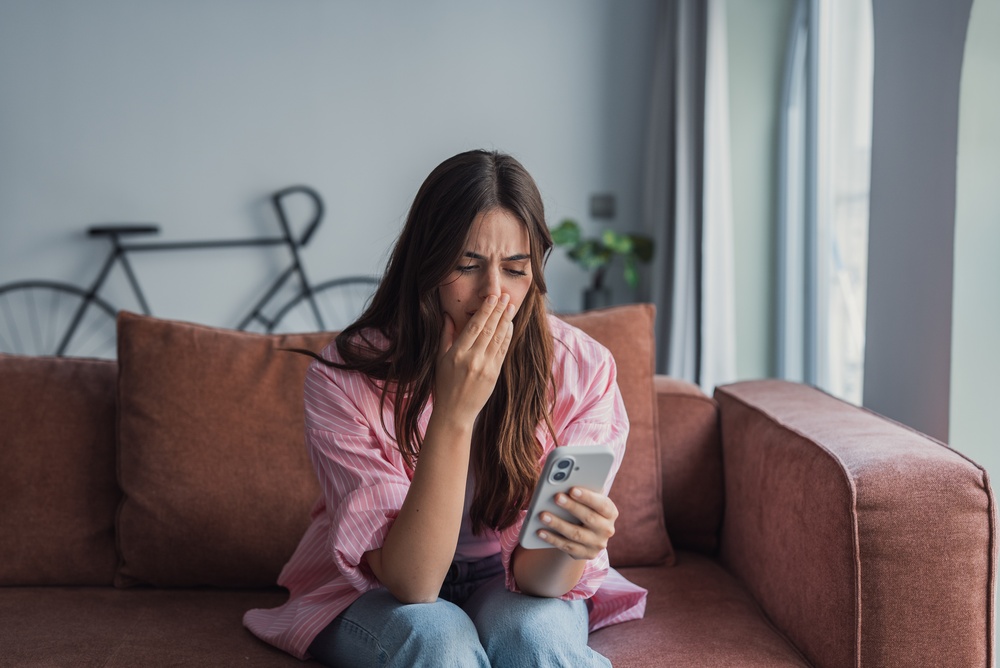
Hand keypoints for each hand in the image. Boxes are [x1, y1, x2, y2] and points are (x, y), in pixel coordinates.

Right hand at [434, 293, 516, 423]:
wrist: (455, 412)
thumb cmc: (444, 385)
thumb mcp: (439, 359)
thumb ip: (445, 336)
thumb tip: (447, 315)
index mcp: (457, 354)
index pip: (474, 327)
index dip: (485, 311)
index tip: (492, 298)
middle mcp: (472, 359)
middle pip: (488, 330)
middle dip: (498, 311)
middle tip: (505, 296)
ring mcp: (485, 367)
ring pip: (498, 338)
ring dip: (505, 321)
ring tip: (511, 306)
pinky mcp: (494, 375)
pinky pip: (502, 351)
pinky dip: (507, 336)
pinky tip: (509, 325)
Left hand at [535, 487, 617, 559]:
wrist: (588, 533)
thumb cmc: (585, 507)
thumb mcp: (588, 499)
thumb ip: (581, 491)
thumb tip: (563, 483)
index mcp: (610, 512)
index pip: (601, 504)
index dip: (587, 497)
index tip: (572, 489)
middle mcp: (607, 529)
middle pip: (589, 518)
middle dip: (571, 507)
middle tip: (556, 497)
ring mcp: (597, 544)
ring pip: (576, 534)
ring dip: (558, 524)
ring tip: (542, 515)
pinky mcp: (586, 554)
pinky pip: (567, 546)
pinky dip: (552, 539)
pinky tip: (540, 531)